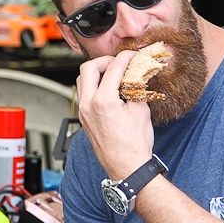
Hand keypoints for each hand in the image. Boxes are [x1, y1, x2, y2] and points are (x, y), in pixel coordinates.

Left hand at [76, 49, 154, 179]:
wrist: (126, 167)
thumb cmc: (134, 144)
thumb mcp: (141, 110)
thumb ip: (136, 87)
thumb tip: (136, 73)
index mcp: (102, 101)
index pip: (113, 68)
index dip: (125, 58)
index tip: (133, 55)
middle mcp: (88, 105)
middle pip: (88, 69)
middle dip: (104, 61)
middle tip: (119, 63)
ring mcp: (83, 113)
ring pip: (82, 81)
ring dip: (96, 73)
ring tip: (114, 75)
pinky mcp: (84, 119)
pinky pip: (84, 94)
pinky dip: (94, 86)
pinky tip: (110, 90)